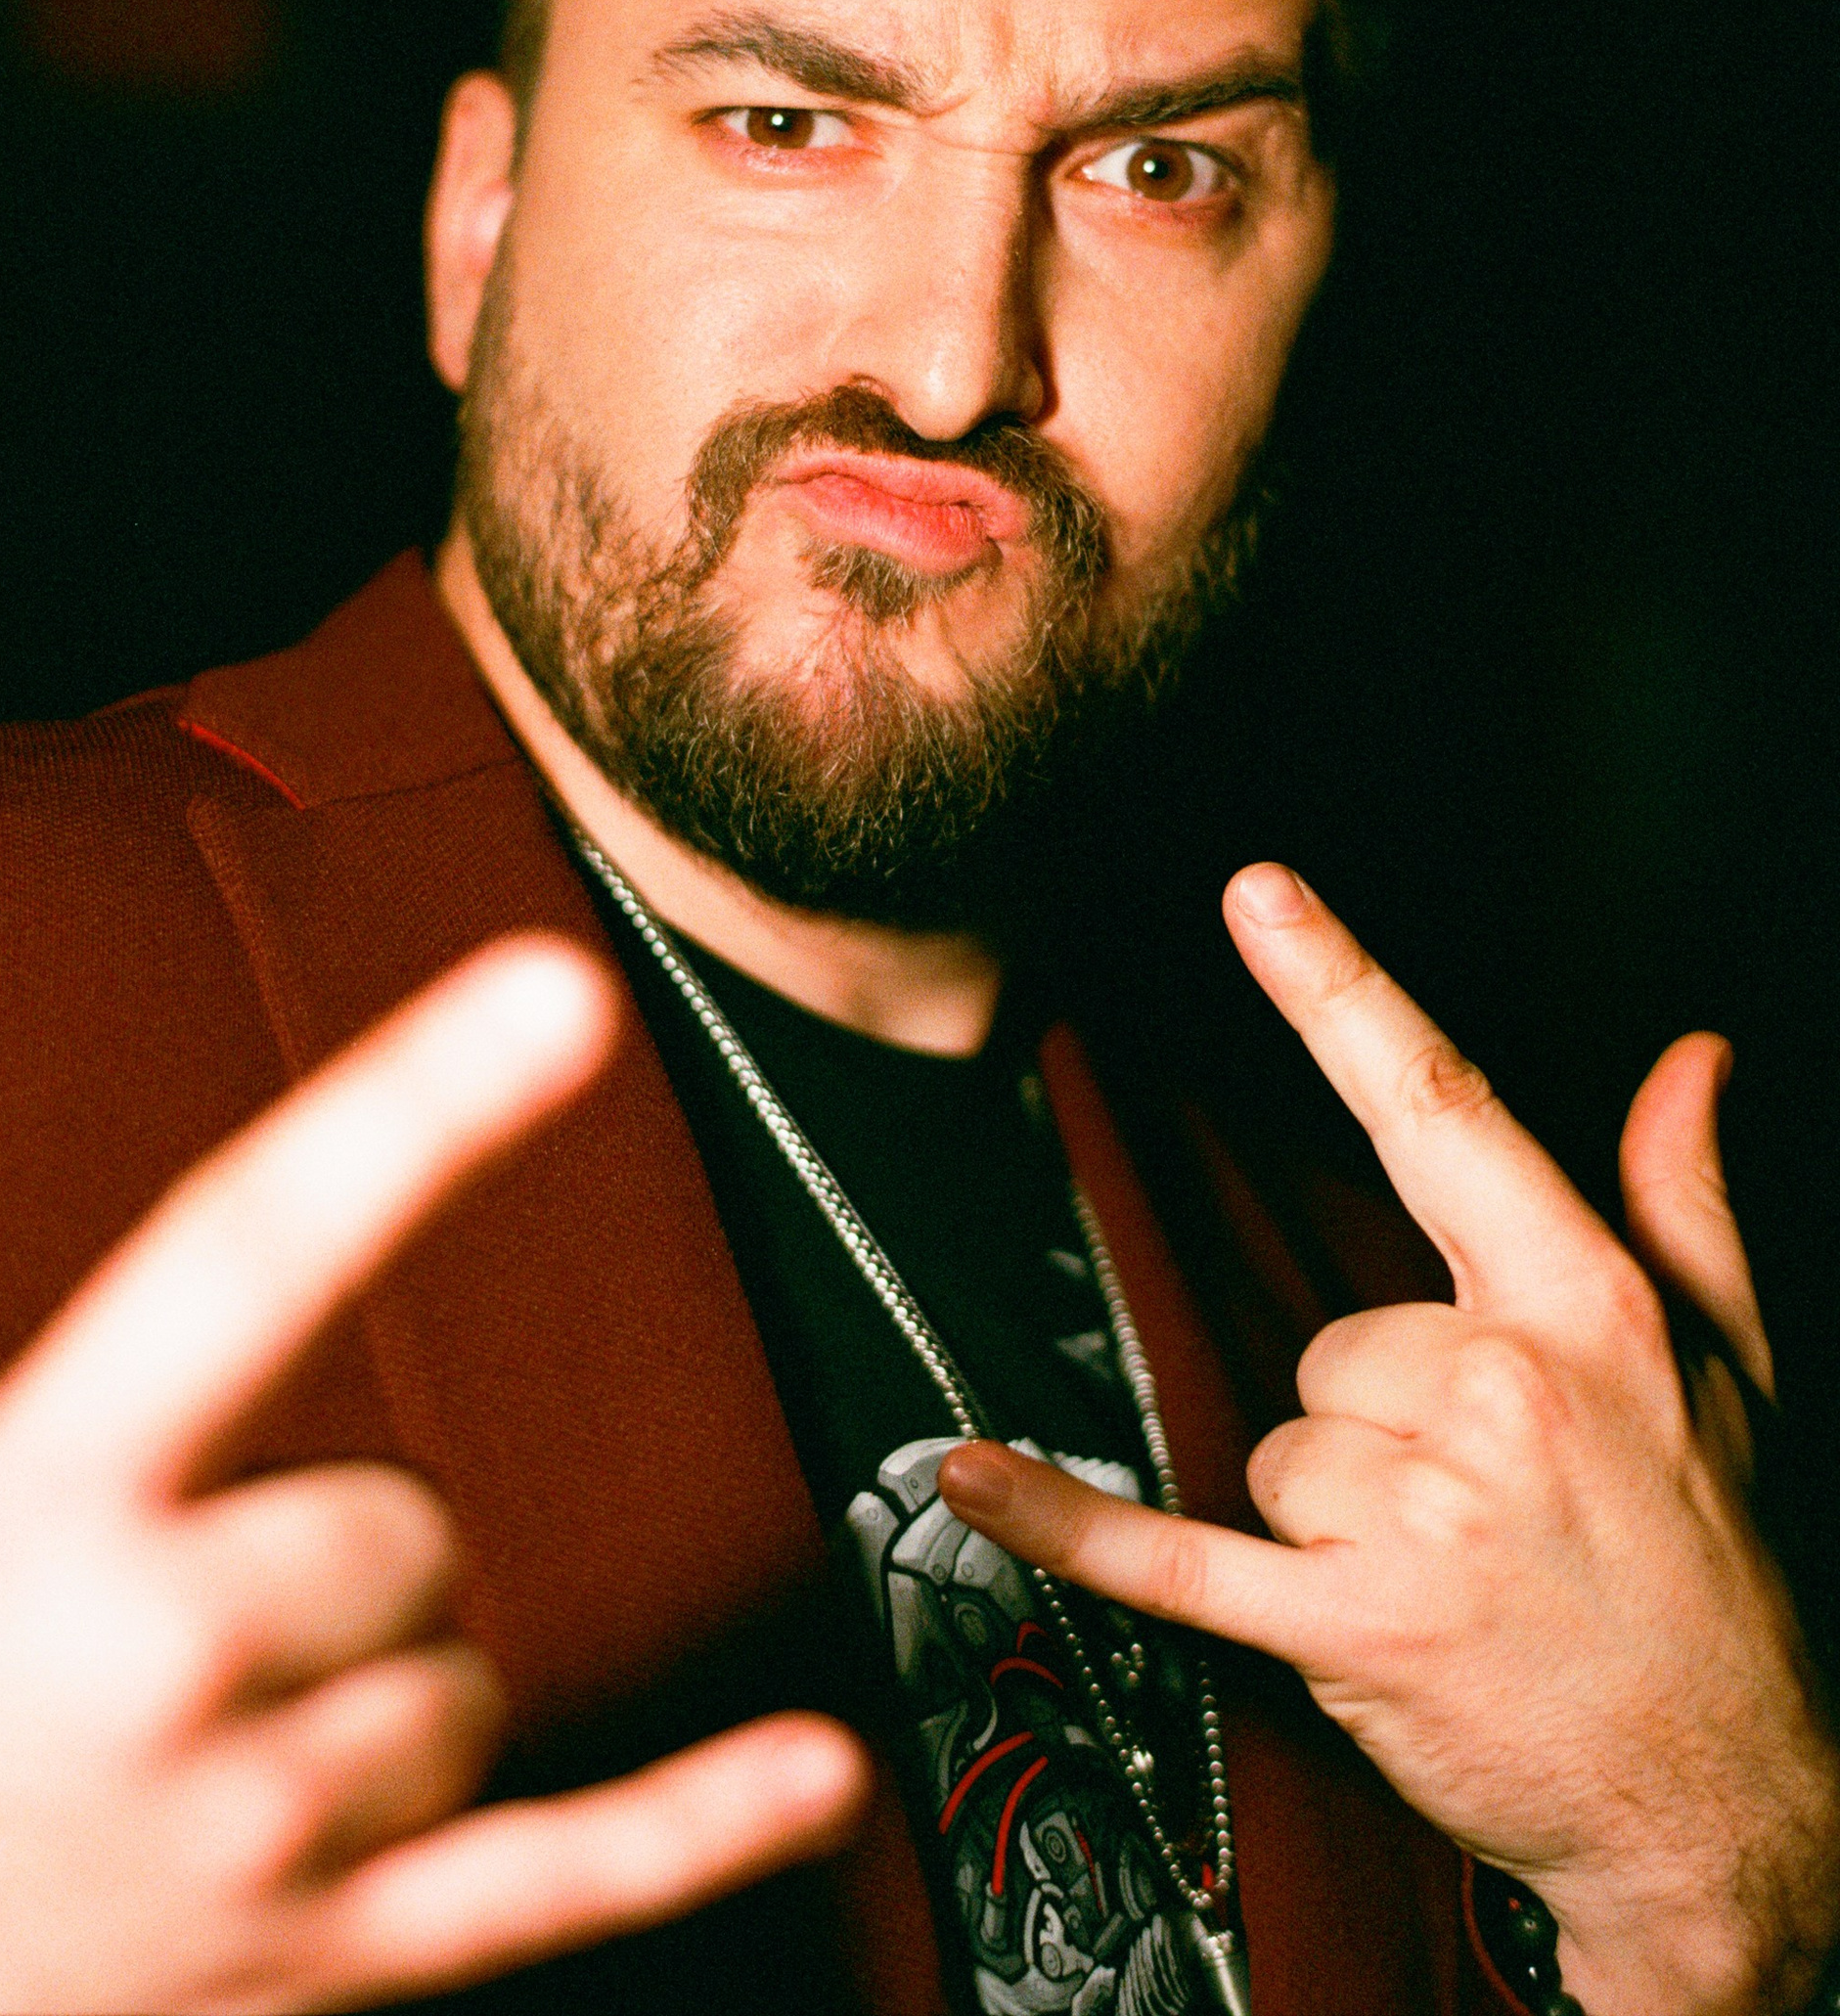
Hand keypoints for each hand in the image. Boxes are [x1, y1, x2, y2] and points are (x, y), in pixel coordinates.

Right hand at [0, 938, 867, 2013]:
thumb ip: (108, 1394)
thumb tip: (259, 1257)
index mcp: (44, 1501)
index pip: (254, 1250)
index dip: (413, 1108)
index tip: (557, 990)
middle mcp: (160, 1658)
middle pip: (412, 1519)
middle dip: (344, 1547)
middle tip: (199, 1613)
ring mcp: (253, 1831)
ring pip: (470, 1680)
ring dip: (386, 1690)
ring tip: (221, 1740)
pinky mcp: (319, 1963)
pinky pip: (552, 1881)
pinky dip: (694, 1828)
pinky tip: (814, 1773)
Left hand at [941, 865, 1839, 2015]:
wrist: (1732, 1811)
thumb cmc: (1715, 1574)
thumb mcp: (1730, 1370)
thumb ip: (1685, 1199)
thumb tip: (1690, 1057)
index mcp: (1588, 1305)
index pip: (1442, 1111)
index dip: (1341, 992)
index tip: (1258, 893)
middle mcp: (1503, 1389)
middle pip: (1331, 1330)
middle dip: (1383, 1417)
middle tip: (1487, 1504)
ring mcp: (1425, 1513)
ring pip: (1282, 1443)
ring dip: (1340, 1514)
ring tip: (1456, 1576)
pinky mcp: (1352, 1629)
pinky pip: (1178, 1554)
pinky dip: (1071, 1526)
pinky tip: (972, 1478)